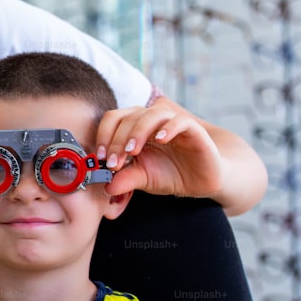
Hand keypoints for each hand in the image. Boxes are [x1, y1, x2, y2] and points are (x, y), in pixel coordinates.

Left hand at [95, 99, 223, 198]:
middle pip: (128, 117)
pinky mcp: (192, 128)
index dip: (103, 136)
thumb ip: (125, 179)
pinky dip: (168, 128)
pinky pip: (179, 120)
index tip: (100, 158)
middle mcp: (150, 120)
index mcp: (134, 127)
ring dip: (138, 131)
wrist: (200, 181)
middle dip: (117, 140)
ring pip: (150, 114)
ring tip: (133, 152)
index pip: (113, 119)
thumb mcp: (143, 178)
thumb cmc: (169, 174)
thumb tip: (106, 186)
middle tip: (114, 163)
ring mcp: (171, 121)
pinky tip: (161, 140)